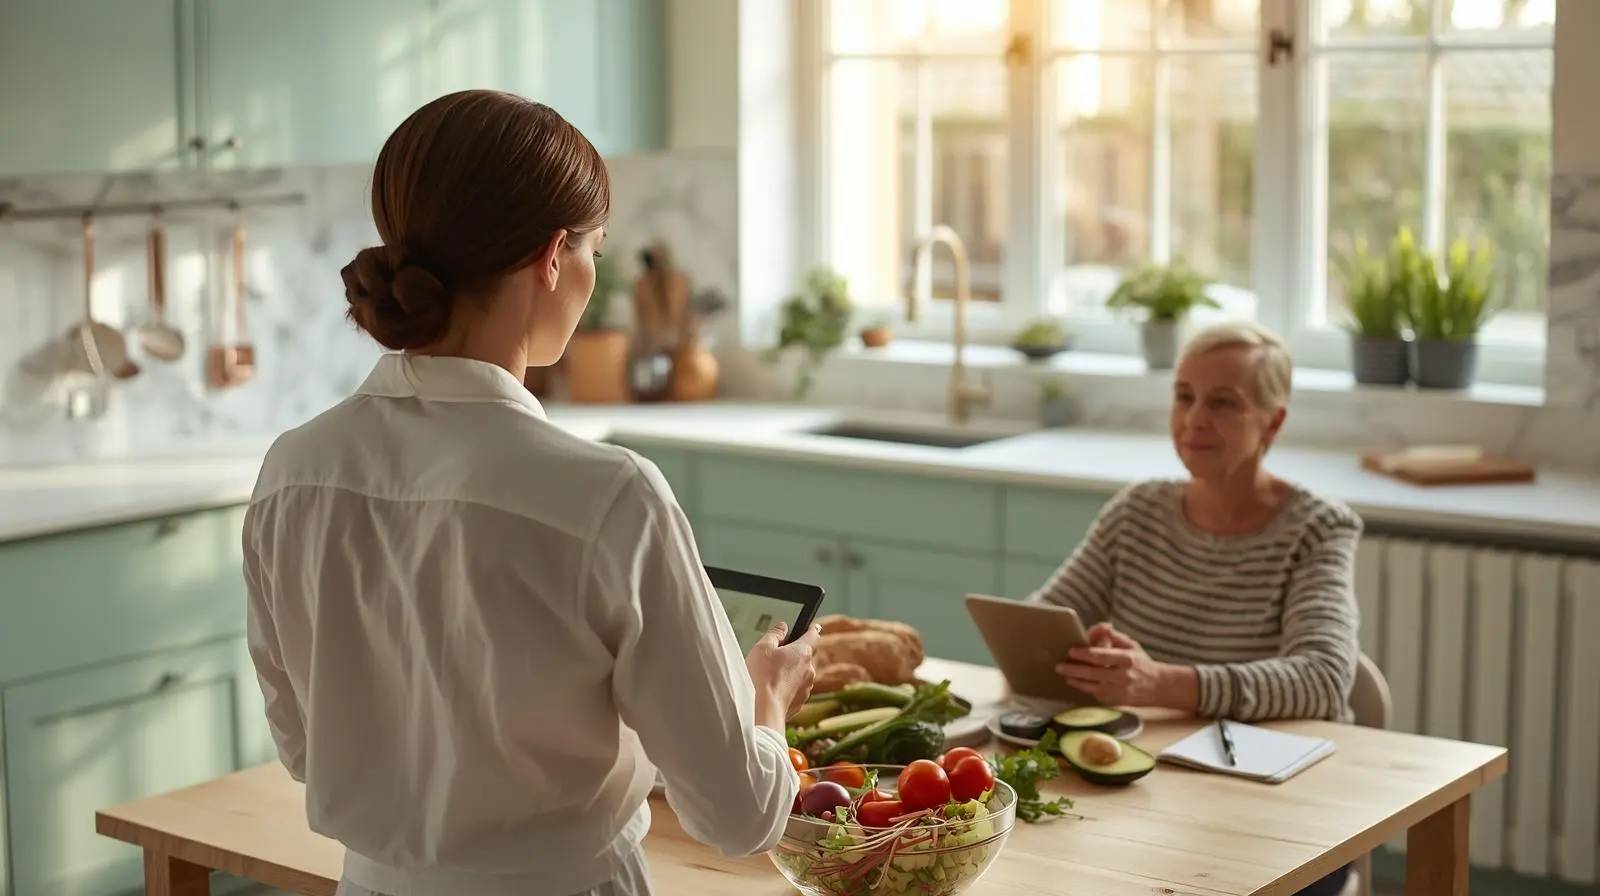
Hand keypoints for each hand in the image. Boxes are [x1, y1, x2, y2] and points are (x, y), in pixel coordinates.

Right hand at [746, 621, 822, 725]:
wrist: (763, 710)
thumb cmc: (761, 678)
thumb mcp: (763, 647)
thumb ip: (775, 634)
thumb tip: (783, 627)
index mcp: (803, 652)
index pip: (813, 636)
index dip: (811, 630)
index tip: (812, 627)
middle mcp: (809, 670)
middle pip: (802, 657)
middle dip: (790, 656)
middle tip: (772, 658)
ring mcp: (806, 687)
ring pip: (798, 674)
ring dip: (788, 673)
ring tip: (768, 677)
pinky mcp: (800, 702)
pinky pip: (794, 690)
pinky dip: (785, 688)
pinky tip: (771, 691)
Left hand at [1057, 624, 1183, 708]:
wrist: (1158, 687)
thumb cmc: (1141, 662)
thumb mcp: (1131, 645)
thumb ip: (1114, 636)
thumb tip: (1101, 627)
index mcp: (1127, 659)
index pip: (1102, 656)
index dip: (1085, 654)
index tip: (1071, 651)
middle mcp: (1123, 677)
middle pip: (1093, 673)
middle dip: (1074, 669)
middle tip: (1059, 665)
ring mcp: (1120, 692)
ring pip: (1092, 687)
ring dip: (1076, 681)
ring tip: (1064, 674)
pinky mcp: (1117, 703)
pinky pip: (1097, 696)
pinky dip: (1086, 689)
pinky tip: (1076, 683)